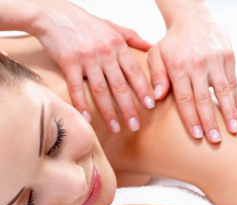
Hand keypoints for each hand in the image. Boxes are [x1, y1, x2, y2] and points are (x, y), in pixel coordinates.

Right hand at [32, 0, 153, 130]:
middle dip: (129, 108)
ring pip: (100, 90)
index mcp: (117, 45)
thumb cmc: (85, 22)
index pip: (134, 71)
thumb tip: (151, 46)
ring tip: (116, 128)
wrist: (53, 13)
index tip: (150, 107)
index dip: (143, 90)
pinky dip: (82, 104)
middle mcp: (104, 52)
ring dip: (108, 112)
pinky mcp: (69, 62)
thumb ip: (132, 37)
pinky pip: (76, 87)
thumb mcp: (112, 26)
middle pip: (120, 85)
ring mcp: (86, 58)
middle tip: (135, 126)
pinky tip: (87, 119)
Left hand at [148, 3, 236, 142]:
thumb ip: (156, 76)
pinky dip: (236, 99)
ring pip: (224, 91)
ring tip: (233, 131)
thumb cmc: (172, 42)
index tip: (197, 135)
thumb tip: (157, 98)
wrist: (193, 17)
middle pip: (204, 99)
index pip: (185, 99)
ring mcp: (216, 60)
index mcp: (178, 66)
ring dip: (229, 113)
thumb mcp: (156, 55)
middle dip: (210, 122)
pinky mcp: (229, 56)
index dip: (191, 119)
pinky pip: (234, 82)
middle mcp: (198, 64)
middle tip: (215, 140)